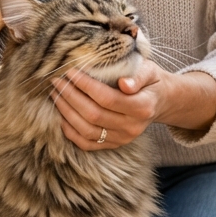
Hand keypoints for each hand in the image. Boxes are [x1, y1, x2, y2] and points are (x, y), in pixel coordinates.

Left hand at [50, 61, 215, 150]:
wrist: (159, 101)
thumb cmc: (150, 81)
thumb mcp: (149, 71)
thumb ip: (138, 76)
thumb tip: (124, 84)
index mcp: (142, 107)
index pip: (107, 98)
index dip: (85, 85)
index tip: (70, 71)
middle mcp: (132, 127)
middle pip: (93, 115)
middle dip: (70, 97)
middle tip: (57, 81)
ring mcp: (122, 139)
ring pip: (87, 130)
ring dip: (66, 112)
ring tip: (55, 94)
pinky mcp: (113, 145)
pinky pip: (87, 144)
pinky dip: (70, 131)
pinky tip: (61, 115)